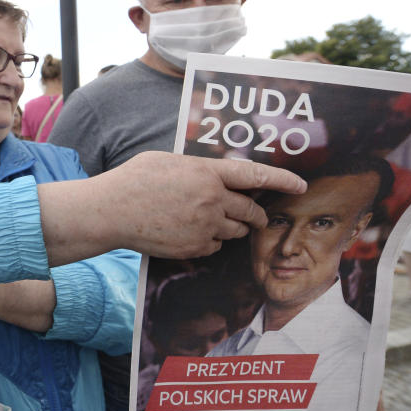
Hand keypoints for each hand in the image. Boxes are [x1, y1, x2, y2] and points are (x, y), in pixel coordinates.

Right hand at [51, 152, 305, 261]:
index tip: (300, 185)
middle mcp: (212, 200)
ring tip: (211, 221)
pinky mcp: (193, 248)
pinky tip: (190, 233)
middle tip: (256, 216)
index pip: (256, 176)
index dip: (282, 181)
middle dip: (256, 215)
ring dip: (232, 229)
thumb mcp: (169, 161)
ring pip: (235, 233)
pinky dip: (210, 242)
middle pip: (250, 212)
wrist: (111, 212)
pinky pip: (215, 248)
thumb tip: (212, 174)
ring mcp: (204, 227)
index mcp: (208, 173)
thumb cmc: (134, 180)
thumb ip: (197, 168)